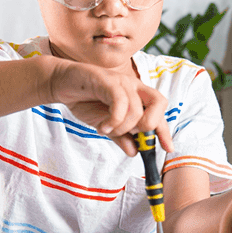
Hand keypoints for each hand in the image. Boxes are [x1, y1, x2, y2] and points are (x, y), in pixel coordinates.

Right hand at [46, 59, 173, 155]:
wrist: (63, 84)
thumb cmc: (85, 100)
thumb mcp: (105, 124)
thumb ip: (120, 136)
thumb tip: (133, 152)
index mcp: (137, 96)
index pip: (158, 113)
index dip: (165, 131)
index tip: (168, 148)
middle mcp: (134, 87)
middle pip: (159, 104)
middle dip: (148, 126)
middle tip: (131, 136)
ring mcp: (122, 82)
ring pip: (136, 110)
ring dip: (122, 127)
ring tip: (106, 130)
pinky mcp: (108, 81)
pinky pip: (121, 103)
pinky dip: (113, 120)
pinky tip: (102, 127)